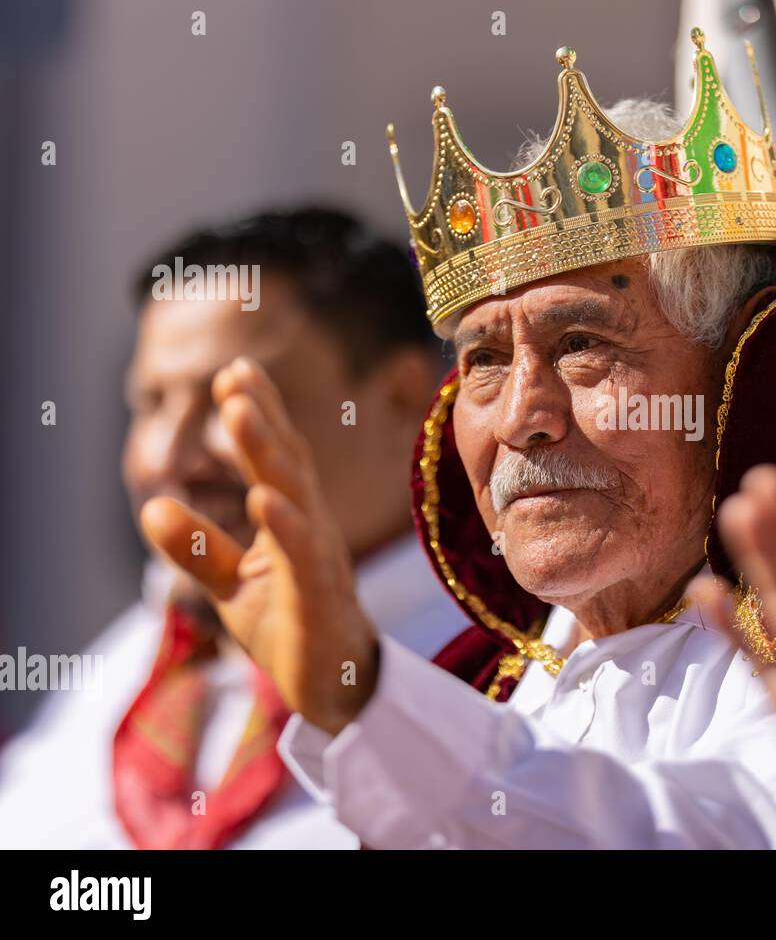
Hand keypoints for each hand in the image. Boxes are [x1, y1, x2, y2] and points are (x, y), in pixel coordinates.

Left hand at [139, 357, 378, 734]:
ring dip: (268, 454)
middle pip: (287, 465)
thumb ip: (198, 547)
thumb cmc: (291, 628)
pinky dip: (287, 527)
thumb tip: (152, 505)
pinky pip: (303, 559)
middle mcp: (312, 531)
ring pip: (296, 499)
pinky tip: (264, 500)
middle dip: (262, 417)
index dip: (260, 415)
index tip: (235, 371)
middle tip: (236, 373)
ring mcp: (320, 563)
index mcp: (293, 522)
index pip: (276, 460)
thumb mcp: (233, 585)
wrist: (338, 688)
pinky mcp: (319, 601)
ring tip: (241, 413)